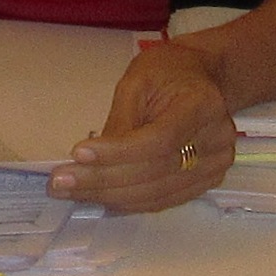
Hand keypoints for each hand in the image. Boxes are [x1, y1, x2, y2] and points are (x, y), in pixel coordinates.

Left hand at [52, 39, 237, 212]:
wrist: (203, 79)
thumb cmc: (168, 72)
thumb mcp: (138, 80)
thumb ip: (121, 120)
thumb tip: (91, 161)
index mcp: (202, 107)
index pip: (158, 141)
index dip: (117, 153)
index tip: (77, 154)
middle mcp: (216, 142)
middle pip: (154, 173)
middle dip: (102, 180)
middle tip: (59, 182)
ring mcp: (214, 166)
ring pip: (155, 193)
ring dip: (108, 196)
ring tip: (70, 191)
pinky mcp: (206, 181)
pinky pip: (162, 200)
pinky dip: (127, 202)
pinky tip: (97, 195)